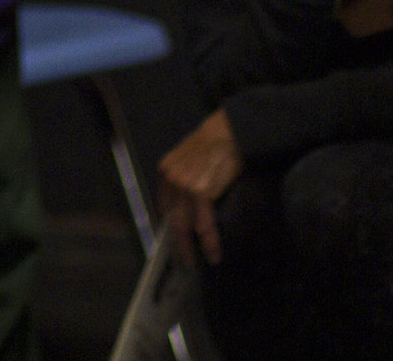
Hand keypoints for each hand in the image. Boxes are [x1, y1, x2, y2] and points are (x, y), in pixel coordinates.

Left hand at [156, 109, 244, 265]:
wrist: (227, 131)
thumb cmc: (214, 143)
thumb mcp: (189, 158)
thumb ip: (185, 177)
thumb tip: (190, 200)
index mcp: (166, 170)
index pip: (165, 204)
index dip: (172, 221)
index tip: (179, 233)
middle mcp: (171, 179)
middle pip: (171, 218)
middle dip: (178, 241)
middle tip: (185, 258)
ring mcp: (184, 187)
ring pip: (185, 225)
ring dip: (191, 247)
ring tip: (197, 261)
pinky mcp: (200, 192)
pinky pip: (204, 224)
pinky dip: (209, 242)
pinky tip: (214, 253)